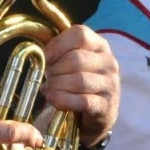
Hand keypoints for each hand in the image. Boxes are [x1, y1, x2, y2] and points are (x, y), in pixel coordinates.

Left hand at [41, 25, 118, 146]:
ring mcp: (110, 84)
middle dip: (55, 69)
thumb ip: (58, 54)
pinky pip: (82, 101)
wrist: (99, 114)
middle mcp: (109, 62)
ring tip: (48, 89)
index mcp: (100, 45)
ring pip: (79, 80)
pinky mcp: (106, 105)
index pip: (80, 35)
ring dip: (57, 85)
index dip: (57, 45)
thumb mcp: (73, 63)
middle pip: (76, 59)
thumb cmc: (79, 84)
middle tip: (46, 77)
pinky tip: (52, 99)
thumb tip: (38, 55)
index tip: (44, 58)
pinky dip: (63, 100)